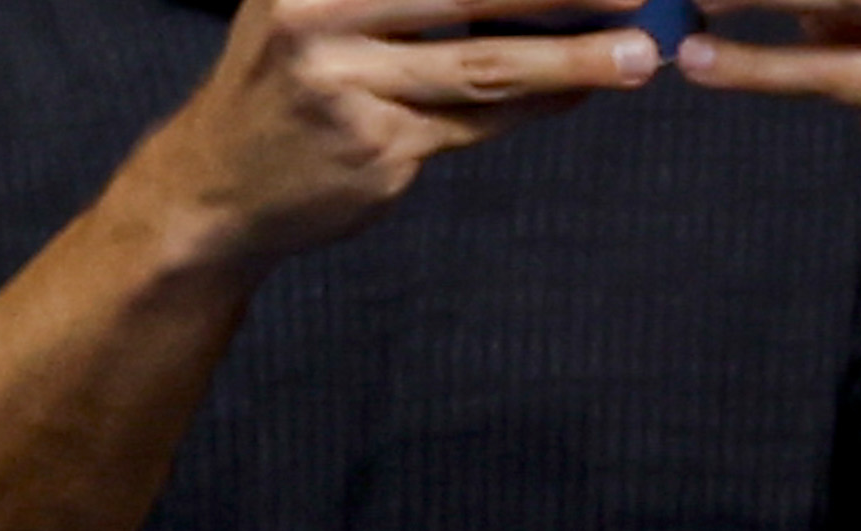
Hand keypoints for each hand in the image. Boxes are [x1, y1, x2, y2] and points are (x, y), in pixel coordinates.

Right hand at [122, 0, 654, 271]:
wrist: (218, 184)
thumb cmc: (287, 84)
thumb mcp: (318, 9)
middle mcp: (320, 14)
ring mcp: (347, 85)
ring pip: (483, 66)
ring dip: (572, 59)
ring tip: (642, 54)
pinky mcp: (377, 149)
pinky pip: (477, 123)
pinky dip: (536, 105)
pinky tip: (580, 89)